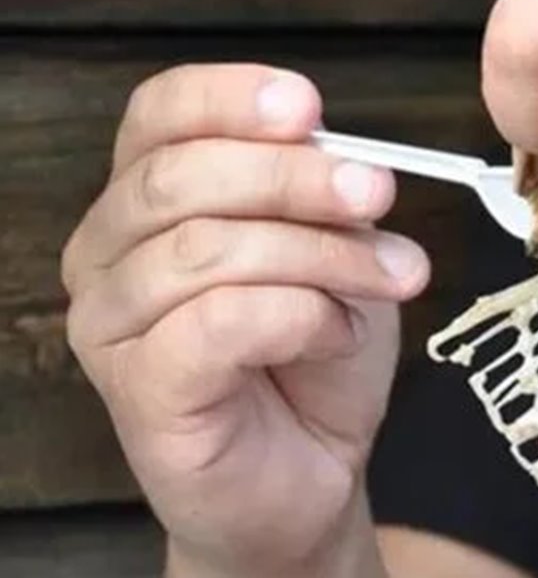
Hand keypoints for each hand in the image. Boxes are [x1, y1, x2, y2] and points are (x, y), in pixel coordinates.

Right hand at [61, 64, 429, 568]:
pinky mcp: (137, 390)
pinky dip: (299, 316)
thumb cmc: (314, 363)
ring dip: (319, 256)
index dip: (230, 98)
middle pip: (182, 177)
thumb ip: (324, 204)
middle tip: (379, 196)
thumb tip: (346, 157)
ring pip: (206, 249)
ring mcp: (111, 325)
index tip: (309, 107)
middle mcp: (108, 254)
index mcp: (146, 202)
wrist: (309, 479)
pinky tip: (338, 334)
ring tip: (390, 280)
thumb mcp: (336, 259)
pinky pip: (218, 321)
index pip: (157, 114)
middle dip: (295, 178)